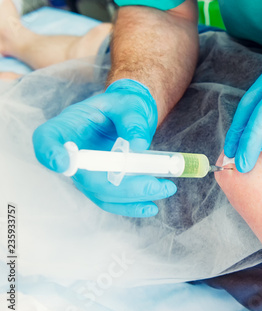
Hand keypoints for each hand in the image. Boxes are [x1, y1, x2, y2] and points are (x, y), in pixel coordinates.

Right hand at [32, 79, 176, 216]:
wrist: (130, 115)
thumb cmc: (124, 105)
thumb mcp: (130, 103)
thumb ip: (133, 120)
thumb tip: (137, 145)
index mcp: (69, 125)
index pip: (48, 140)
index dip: (50, 153)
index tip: (63, 163)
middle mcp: (72, 153)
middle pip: (84, 177)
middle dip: (120, 186)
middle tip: (154, 184)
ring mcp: (86, 173)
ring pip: (102, 193)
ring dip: (133, 197)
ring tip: (165, 189)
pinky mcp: (102, 184)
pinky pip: (113, 200)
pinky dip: (132, 206)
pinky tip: (151, 207)